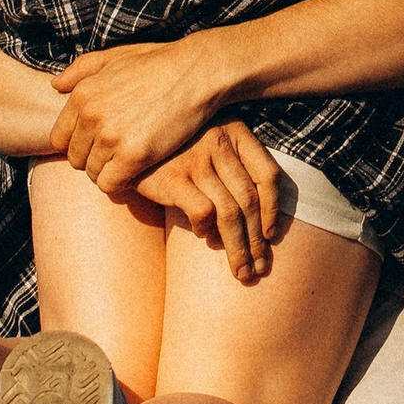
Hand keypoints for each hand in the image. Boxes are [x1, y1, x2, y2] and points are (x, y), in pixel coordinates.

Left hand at [47, 36, 227, 192]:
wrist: (196, 73)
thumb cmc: (158, 63)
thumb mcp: (115, 57)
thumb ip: (81, 70)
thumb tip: (54, 85)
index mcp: (82, 95)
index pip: (59, 139)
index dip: (78, 145)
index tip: (98, 144)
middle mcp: (91, 116)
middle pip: (75, 159)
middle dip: (93, 160)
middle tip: (117, 155)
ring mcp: (111, 136)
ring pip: (92, 173)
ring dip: (109, 171)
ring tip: (129, 162)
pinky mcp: (134, 155)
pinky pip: (110, 184)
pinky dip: (121, 183)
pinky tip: (137, 171)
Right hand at [133, 123, 285, 281]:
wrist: (129, 137)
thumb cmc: (177, 145)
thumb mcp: (212, 139)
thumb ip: (236, 165)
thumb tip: (260, 220)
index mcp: (235, 132)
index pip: (268, 175)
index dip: (274, 210)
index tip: (272, 236)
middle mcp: (219, 144)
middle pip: (249, 202)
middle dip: (257, 242)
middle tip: (259, 268)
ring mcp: (196, 161)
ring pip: (230, 214)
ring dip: (239, 249)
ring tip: (242, 271)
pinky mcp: (173, 178)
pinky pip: (203, 212)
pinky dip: (206, 230)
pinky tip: (203, 237)